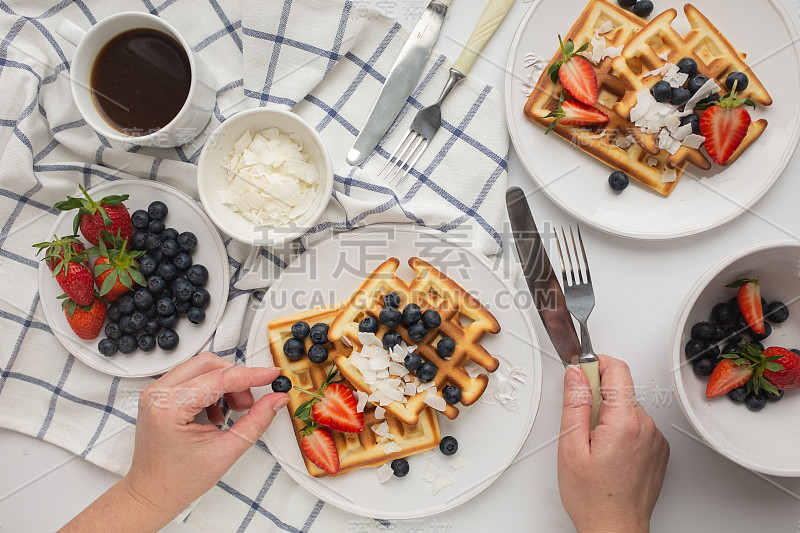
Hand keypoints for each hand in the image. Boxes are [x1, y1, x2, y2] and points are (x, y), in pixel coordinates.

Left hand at [124, 352, 288, 520]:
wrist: (152, 492)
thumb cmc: (177, 479)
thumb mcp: (226, 451)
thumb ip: (256, 421)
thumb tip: (275, 400)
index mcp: (169, 408)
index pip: (219, 378)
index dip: (251, 375)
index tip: (271, 375)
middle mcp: (157, 394)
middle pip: (209, 364)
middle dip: (236, 379)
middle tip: (248, 402)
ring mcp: (155, 391)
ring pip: (201, 367)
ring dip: (224, 383)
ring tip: (232, 410)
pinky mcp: (159, 394)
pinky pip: (192, 376)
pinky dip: (211, 388)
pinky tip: (216, 412)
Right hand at [558, 355, 668, 532]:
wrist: (614, 529)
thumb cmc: (593, 498)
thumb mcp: (571, 446)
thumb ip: (575, 404)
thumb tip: (576, 374)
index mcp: (625, 423)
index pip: (617, 370)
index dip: (596, 363)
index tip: (581, 369)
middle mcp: (647, 427)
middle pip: (620, 390)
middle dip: (597, 397)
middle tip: (580, 424)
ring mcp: (656, 439)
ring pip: (627, 409)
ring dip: (609, 416)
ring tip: (594, 445)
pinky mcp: (658, 450)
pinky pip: (637, 426)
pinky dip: (621, 431)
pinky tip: (608, 453)